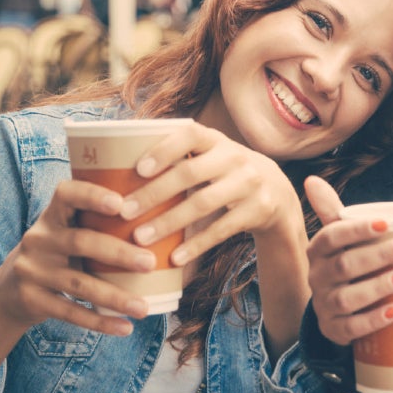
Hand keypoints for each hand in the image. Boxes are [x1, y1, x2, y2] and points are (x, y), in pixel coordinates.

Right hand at [0, 180, 155, 335]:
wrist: (8, 291)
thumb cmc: (58, 253)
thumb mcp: (66, 231)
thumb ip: (98, 223)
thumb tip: (165, 222)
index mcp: (52, 215)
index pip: (67, 193)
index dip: (92, 195)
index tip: (121, 203)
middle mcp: (38, 238)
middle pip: (81, 242)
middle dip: (118, 253)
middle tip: (151, 263)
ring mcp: (32, 270)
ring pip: (78, 284)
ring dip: (115, 297)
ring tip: (143, 308)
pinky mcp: (30, 299)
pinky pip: (69, 312)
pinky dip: (99, 322)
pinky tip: (124, 327)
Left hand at [118, 122, 303, 265]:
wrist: (277, 192)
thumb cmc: (225, 174)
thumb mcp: (211, 157)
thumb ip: (179, 159)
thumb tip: (115, 171)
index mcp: (216, 140)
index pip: (189, 134)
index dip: (164, 149)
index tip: (137, 169)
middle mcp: (235, 157)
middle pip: (190, 173)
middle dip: (154, 193)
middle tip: (124, 212)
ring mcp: (249, 183)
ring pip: (203, 203)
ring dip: (169, 222)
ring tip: (140, 238)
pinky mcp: (257, 209)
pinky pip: (222, 228)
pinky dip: (196, 244)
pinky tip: (175, 258)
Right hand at [304, 176, 392, 344]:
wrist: (334, 308)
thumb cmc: (345, 264)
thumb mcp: (338, 239)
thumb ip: (332, 211)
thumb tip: (312, 178)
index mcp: (318, 250)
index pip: (332, 236)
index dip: (357, 229)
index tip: (388, 222)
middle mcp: (317, 277)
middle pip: (344, 266)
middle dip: (377, 255)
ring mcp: (324, 305)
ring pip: (347, 297)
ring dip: (377, 287)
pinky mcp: (333, 329)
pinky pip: (350, 328)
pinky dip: (373, 320)